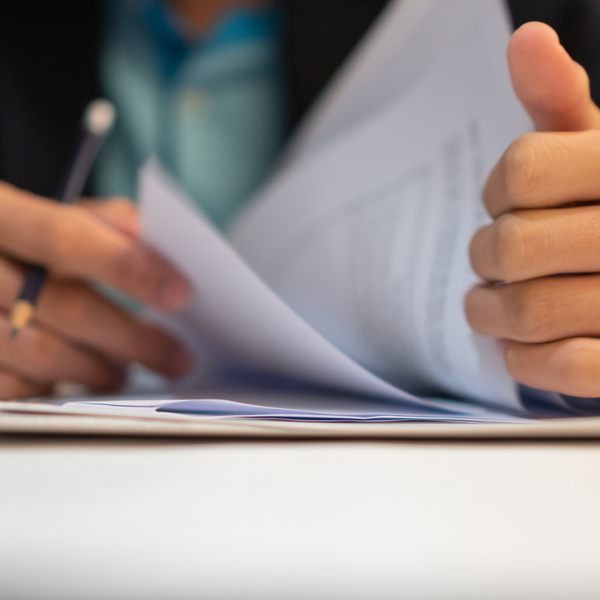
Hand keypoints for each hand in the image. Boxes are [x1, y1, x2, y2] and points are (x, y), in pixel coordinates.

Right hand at [0, 186, 191, 398]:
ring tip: (122, 373)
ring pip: (41, 353)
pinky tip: (74, 380)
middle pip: (65, 307)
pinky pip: (13, 386)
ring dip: (96, 369)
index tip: (180, 293)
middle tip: (177, 358)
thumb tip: (151, 237)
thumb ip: (100, 221)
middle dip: (132, 338)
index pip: (66, 238)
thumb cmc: (13, 241)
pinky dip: (52, 386)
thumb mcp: (45, 214)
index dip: (126, 266)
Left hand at [466, 22, 599, 396]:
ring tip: (490, 305)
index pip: (524, 170)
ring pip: (527, 310)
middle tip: (492, 261)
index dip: (497, 192)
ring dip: (489, 312)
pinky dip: (525, 359)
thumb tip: (526, 40)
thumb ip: (559, 100)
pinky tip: (523, 345)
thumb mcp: (596, 148)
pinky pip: (560, 367)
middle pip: (511, 246)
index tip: (508, 203)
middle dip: (486, 257)